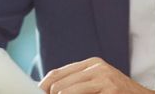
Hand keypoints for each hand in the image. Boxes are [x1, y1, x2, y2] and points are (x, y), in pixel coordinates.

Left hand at [39, 57, 154, 93]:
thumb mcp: (98, 83)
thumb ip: (76, 82)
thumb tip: (46, 89)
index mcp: (92, 64)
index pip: (57, 74)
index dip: (43, 86)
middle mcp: (97, 67)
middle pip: (58, 83)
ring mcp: (104, 78)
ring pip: (66, 91)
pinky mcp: (110, 89)